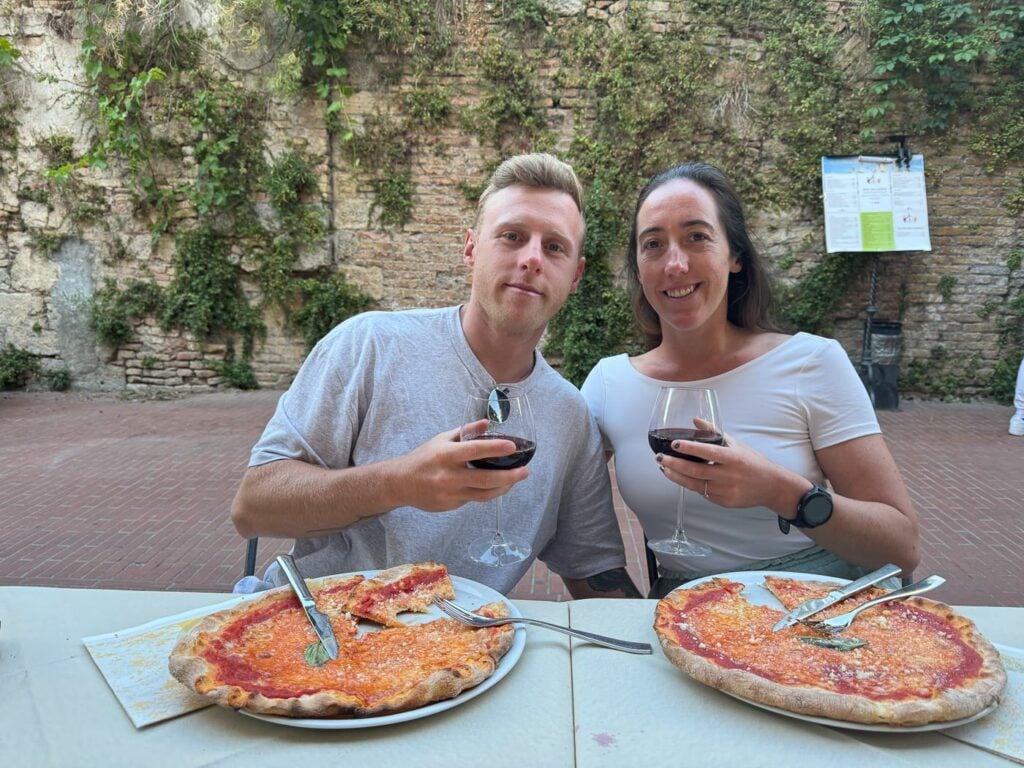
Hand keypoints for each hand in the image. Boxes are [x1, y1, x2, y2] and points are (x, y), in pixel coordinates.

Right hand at [389, 423, 528, 511]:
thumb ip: (466, 431)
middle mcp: (448, 476)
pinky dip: (487, 492)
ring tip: (516, 479)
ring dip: (504, 487)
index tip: (513, 446)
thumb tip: (487, 423)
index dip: (495, 448)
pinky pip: (474, 499)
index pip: (474, 451)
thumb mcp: (442, 439)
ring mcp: (450, 494)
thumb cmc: (424, 457)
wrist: (401, 483)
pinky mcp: (451, 505)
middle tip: (525, 471)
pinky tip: (496, 485)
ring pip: (484, 494)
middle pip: (484, 479)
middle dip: (509, 476)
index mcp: (446, 455)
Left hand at [656, 431, 797, 512]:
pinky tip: (679, 477)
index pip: (708, 451)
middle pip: (696, 470)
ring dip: (676, 476)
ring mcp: (725, 490)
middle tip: (660, 458)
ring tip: (664, 468)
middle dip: (675, 464)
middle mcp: (729, 475)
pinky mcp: (723, 502)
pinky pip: (702, 493)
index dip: (690, 448)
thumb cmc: (752, 462)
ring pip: (695, 484)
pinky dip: (690, 484)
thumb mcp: (736, 444)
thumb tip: (695, 420)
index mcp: (733, 457)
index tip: (674, 444)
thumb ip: (714, 432)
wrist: (771, 486)